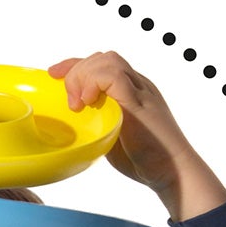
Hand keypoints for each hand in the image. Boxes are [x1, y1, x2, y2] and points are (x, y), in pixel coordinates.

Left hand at [47, 56, 224, 223]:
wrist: (171, 168)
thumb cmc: (144, 158)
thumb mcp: (113, 135)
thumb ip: (99, 123)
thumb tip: (74, 126)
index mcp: (130, 91)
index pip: (102, 64)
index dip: (75, 65)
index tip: (54, 74)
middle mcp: (136, 85)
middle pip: (103, 58)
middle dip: (76, 70)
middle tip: (68, 101)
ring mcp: (139, 91)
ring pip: (108, 62)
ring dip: (83, 77)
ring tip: (77, 104)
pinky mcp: (138, 102)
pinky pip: (114, 77)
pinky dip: (94, 83)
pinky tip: (86, 101)